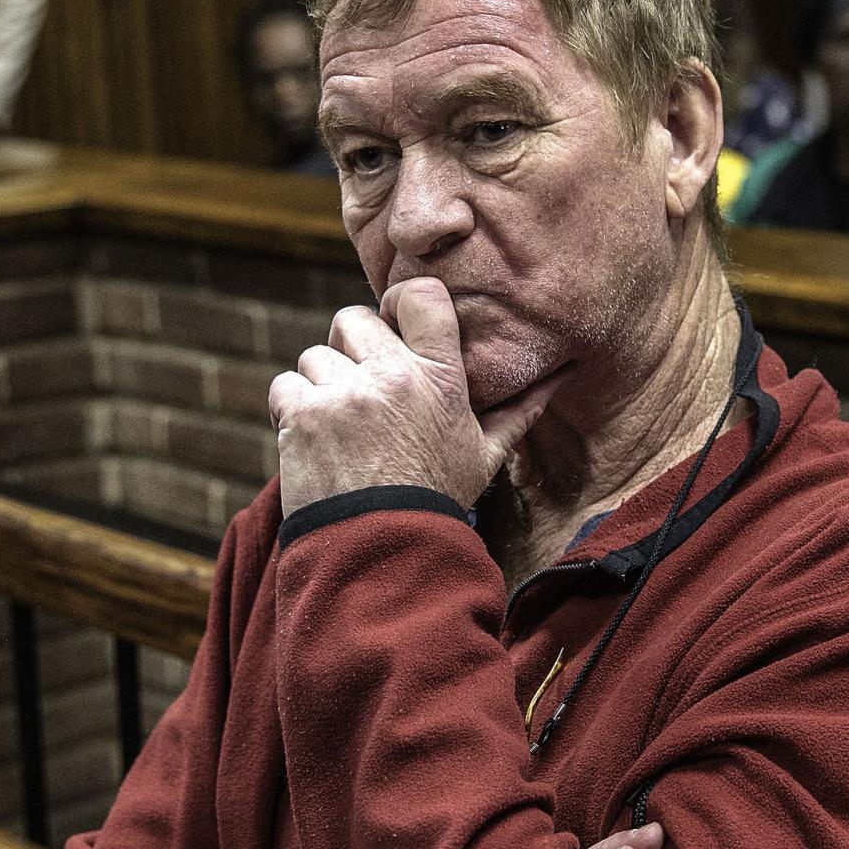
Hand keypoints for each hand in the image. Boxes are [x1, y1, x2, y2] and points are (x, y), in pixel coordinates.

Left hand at [267, 278, 560, 515]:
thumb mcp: (486, 454)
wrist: (383, 552)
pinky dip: (291, 409)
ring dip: (320, 384)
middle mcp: (392, 378)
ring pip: (315, 355)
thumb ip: (520, 409)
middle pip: (352, 319)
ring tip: (339, 425)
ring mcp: (345, 395)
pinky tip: (314, 439)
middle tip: (360, 386)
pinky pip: (285, 385)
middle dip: (350, 347)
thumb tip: (563, 374)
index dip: (397, 303)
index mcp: (440, 378)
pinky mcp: (303, 416)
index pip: (419, 296)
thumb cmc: (436, 499)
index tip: (392, 325)